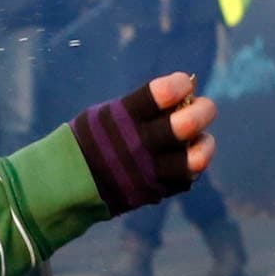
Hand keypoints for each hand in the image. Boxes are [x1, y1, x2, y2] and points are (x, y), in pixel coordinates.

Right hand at [67, 72, 217, 209]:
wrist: (69, 182)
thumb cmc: (94, 139)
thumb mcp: (109, 114)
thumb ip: (143, 106)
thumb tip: (186, 93)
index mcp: (124, 118)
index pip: (164, 93)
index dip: (181, 84)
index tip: (183, 84)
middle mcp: (139, 144)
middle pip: (186, 125)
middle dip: (203, 111)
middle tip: (202, 107)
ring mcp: (149, 171)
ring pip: (196, 159)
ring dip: (205, 144)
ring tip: (200, 139)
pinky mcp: (156, 191)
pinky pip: (186, 179)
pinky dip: (191, 165)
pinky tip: (185, 157)